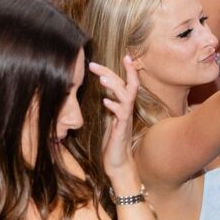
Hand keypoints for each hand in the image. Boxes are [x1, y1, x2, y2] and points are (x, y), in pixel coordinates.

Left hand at [89, 55, 140, 175]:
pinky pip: (121, 114)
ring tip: (101, 78)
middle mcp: (127, 109)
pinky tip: (105, 101)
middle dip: (110, 71)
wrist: (118, 164)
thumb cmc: (112, 143)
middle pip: (126, 84)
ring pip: (127, 96)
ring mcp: (126, 119)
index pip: (126, 82)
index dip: (124, 69)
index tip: (122, 55)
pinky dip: (114, 105)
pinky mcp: (122, 129)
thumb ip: (109, 107)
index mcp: (123, 106)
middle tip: (92, 64)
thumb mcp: (109, 120)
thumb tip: (102, 94)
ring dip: (114, 85)